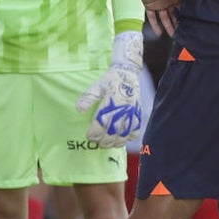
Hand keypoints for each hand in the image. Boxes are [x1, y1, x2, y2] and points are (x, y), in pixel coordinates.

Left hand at [76, 31, 143, 147]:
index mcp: (112, 101)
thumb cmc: (109, 81)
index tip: (88, 137)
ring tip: (107, 144)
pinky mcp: (139, 115)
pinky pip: (136, 131)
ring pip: (125, 134)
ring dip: (116, 142)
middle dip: (104, 140)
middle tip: (97, 143)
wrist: (128, 74)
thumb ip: (88, 98)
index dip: (95, 132)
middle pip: (114, 131)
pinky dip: (129, 138)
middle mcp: (124, 108)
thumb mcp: (96, 86)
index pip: (102, 121)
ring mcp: (133, 113)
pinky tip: (121, 140)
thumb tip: (79, 110)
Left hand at [140, 0, 209, 35]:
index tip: (189, 26)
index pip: (181, 11)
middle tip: (180, 34)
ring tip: (172, 36)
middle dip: (176, 25)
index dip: (184, 18)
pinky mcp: (150, 6)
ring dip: (167, 27)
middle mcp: (168, 3)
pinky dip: (155, 25)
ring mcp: (159, 5)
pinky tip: (158, 33)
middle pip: (173, 16)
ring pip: (164, 18)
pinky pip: (152, 18)